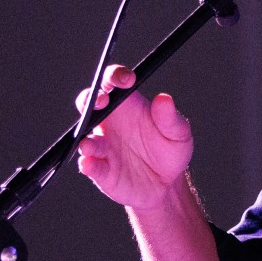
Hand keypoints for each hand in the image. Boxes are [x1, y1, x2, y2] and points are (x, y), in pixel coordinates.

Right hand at [74, 65, 194, 209]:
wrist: (166, 184)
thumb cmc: (170, 151)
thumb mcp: (177, 134)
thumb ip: (169, 118)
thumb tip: (164, 99)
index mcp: (126, 105)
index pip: (112, 82)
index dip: (115, 75)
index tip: (127, 79)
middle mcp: (108, 122)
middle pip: (88, 102)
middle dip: (90, 99)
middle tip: (101, 102)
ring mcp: (101, 145)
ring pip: (84, 136)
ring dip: (85, 139)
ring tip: (90, 144)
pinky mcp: (100, 169)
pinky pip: (89, 165)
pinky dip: (88, 164)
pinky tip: (90, 164)